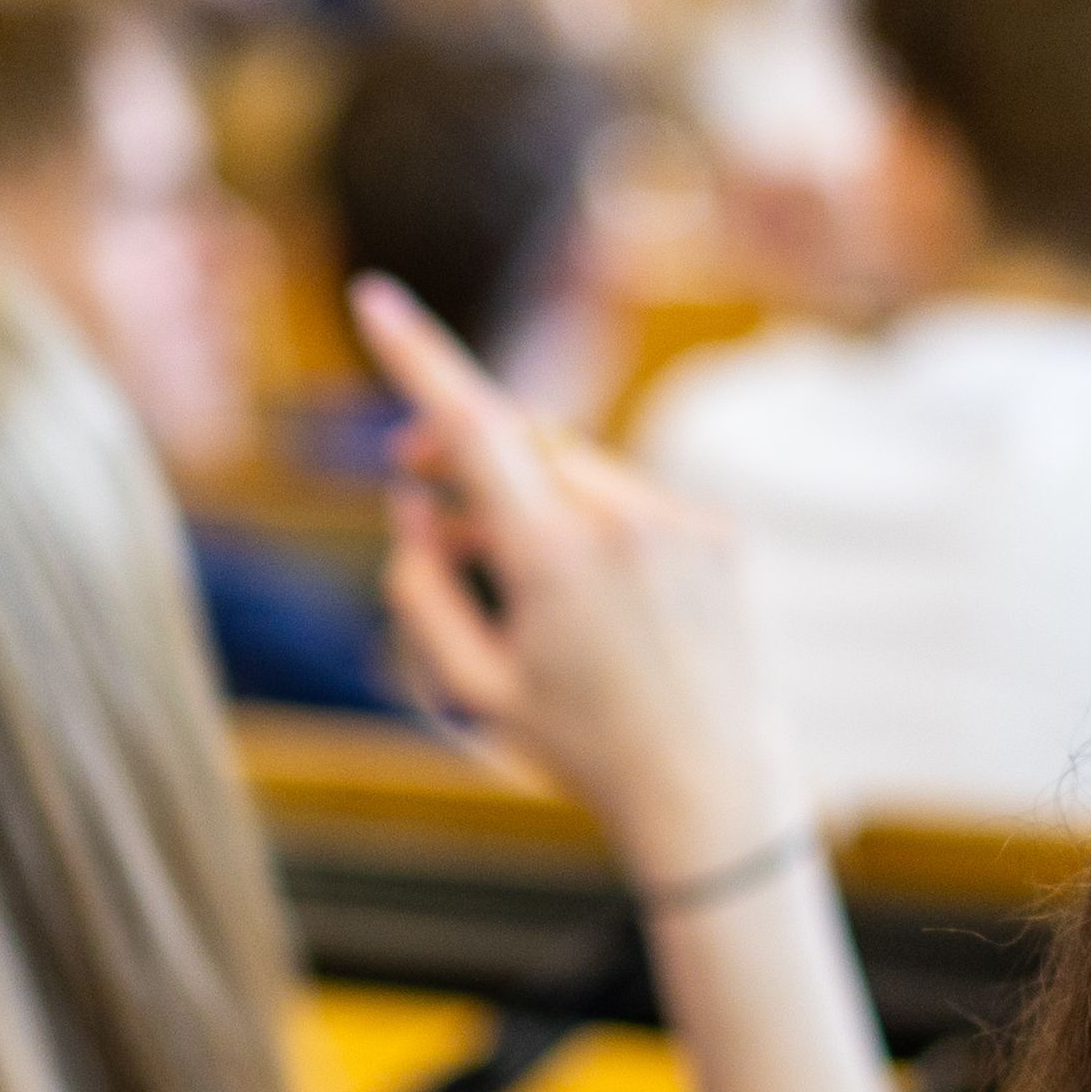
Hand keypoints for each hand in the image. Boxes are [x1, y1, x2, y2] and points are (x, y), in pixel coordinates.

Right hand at [358, 276, 805, 885]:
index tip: (375, 300)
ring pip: (574, 467)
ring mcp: (676, 522)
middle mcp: (621, 523)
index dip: (418, 355)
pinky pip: (629, 498)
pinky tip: (602, 604)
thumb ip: (421, 589)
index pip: (473, 426)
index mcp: (552, 559)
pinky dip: (594, 524)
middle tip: (414, 491)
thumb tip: (414, 509)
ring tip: (518, 580)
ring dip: (530, 498)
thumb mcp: (473, 688)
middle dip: (460, 451)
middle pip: (518, 440)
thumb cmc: (582, 749)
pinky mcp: (716, 532)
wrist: (712, 791)